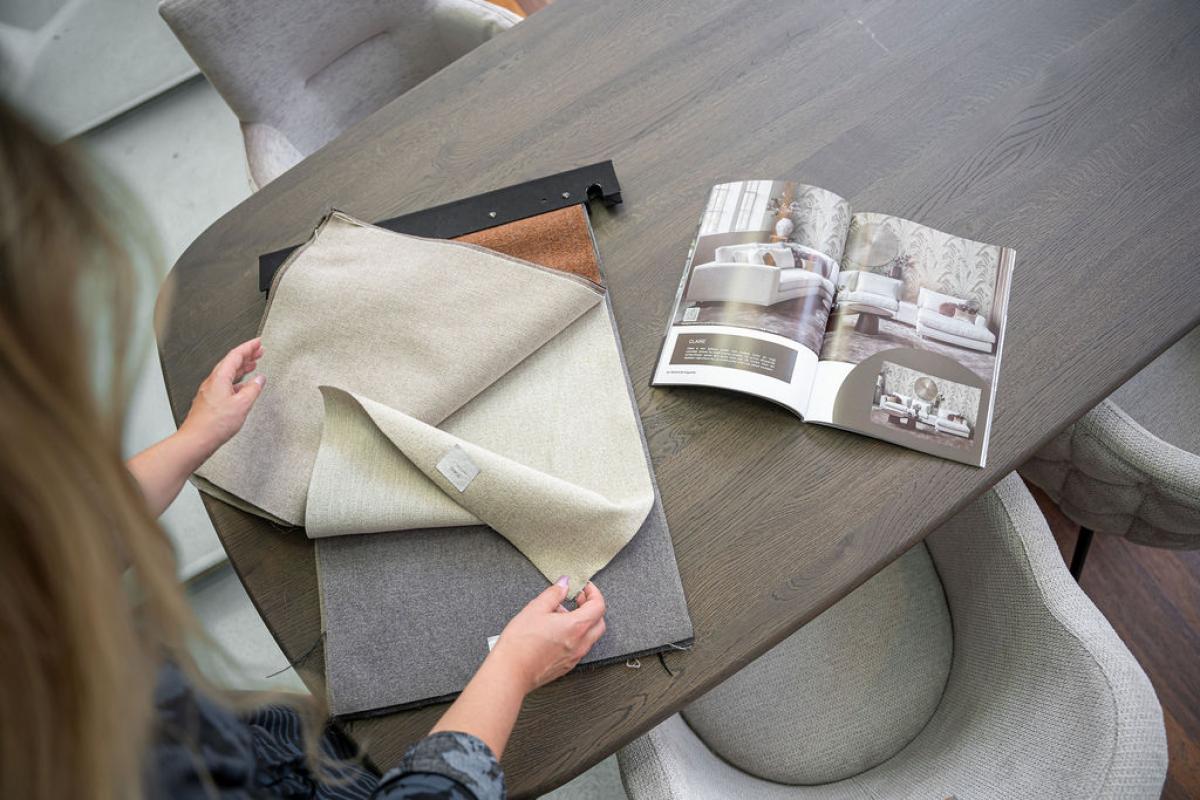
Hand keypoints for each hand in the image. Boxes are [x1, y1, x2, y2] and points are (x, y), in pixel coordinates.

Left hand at [179, 338, 265, 458]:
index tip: (258, 343)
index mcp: (220, 377)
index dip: (248, 347)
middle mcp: (212, 382)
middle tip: (258, 351)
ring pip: (227, 373)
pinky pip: (224, 384)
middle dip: (246, 355)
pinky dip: (236, 381)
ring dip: (241, 367)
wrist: (197, 439)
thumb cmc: (214, 424)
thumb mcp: (242, 404)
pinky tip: (242, 387)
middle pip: (230, 362)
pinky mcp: (209, 401)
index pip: (235, 355)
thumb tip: (259, 380)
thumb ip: (253, 389)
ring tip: (252, 366)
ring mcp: (209, 391)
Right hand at [488, 578, 606, 694]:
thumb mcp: (535, 609)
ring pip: (590, 636)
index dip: (593, 593)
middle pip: (599, 622)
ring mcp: (574, 657)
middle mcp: (580, 643)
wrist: (510, 672)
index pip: (598, 606)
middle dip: (592, 607)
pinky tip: (556, 631)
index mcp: (576, 627)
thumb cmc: (520, 643)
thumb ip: (554, 594)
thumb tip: (564, 584)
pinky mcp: (566, 666)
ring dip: (583, 622)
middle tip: (577, 599)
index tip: (584, 587)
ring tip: (561, 615)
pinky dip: (575, 635)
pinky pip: (580, 647)